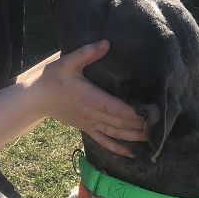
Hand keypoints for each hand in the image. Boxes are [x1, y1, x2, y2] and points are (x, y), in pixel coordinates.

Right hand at [28, 40, 149, 156]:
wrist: (35, 99)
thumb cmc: (52, 79)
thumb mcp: (67, 62)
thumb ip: (87, 53)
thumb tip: (107, 43)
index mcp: (91, 98)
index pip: (120, 109)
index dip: (138, 113)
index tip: (156, 112)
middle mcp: (93, 114)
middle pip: (122, 123)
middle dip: (142, 125)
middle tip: (162, 125)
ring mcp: (90, 124)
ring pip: (116, 134)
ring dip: (135, 137)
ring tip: (154, 139)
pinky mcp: (86, 128)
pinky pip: (104, 141)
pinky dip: (118, 148)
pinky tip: (131, 155)